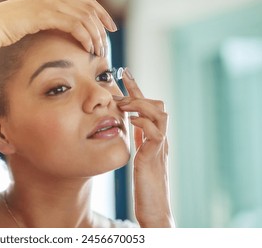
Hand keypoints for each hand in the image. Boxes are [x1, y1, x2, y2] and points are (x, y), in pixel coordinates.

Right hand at [0, 0, 116, 56]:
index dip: (102, 13)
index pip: (87, 0)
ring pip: (85, 18)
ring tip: (98, 50)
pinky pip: (75, 26)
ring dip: (95, 36)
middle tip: (107, 42)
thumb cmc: (10, 18)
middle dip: (102, 26)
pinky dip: (85, 38)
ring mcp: (51, 3)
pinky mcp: (47, 15)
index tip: (110, 27)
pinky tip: (87, 49)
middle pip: (90, 8)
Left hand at [114, 68, 174, 227]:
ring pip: (160, 113)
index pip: (146, 107)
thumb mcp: (139, 155)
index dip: (135, 88)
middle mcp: (160, 138)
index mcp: (153, 136)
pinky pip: (155, 131)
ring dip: (140, 105)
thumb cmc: (145, 184)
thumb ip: (138, 140)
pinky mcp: (155, 156)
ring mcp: (160, 146)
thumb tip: (129, 125)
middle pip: (157, 104)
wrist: (155, 208)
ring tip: (123, 105)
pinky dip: (143, 122)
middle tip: (120, 86)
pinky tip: (130, 121)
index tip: (123, 72)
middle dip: (138, 92)